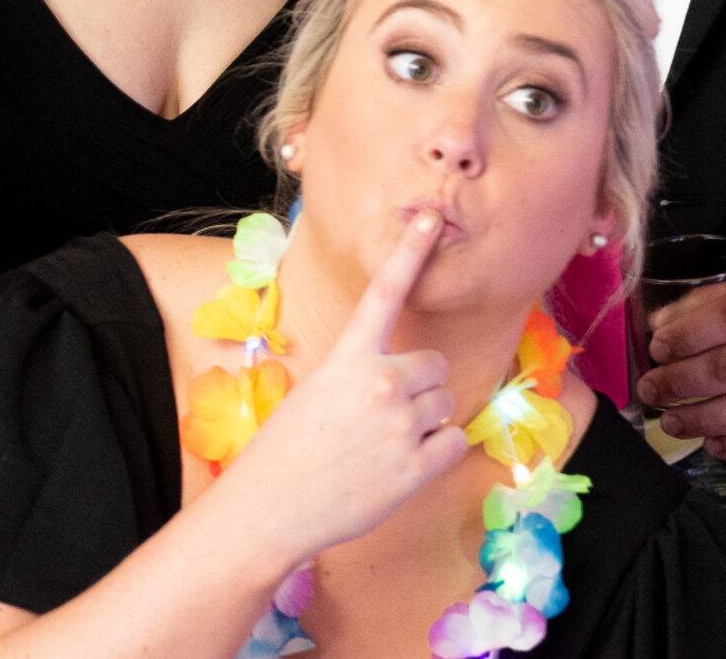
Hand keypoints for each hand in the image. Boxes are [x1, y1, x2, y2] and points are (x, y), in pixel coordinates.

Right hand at [221, 210, 466, 561]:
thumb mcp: (313, 393)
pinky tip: (399, 466)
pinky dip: (435, 454)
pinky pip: (454, 443)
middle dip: (418, 386)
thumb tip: (399, 382)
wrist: (271, 507)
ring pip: (446, 404)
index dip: (411, 251)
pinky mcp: (418, 466)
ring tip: (384, 444)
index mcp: (348, 358)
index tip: (432, 218)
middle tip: (383, 415)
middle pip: (433, 365)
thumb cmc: (284, 450)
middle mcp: (380, 383)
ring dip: (425, 421)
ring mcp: (402, 426)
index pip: (385, 291)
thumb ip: (357, 375)